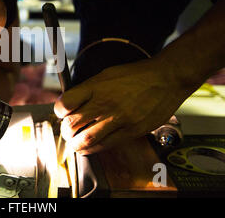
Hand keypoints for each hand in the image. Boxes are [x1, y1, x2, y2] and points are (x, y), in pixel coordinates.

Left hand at [54, 58, 194, 154]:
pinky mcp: (131, 131)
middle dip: (65, 131)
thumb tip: (71, 103)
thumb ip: (88, 90)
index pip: (65, 104)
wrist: (166, 79)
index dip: (59, 111)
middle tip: (68, 131)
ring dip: (76, 144)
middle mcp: (104, 103)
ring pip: (86, 140)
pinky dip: (93, 149)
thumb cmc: (136, 75)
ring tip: (76, 142)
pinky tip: (90, 146)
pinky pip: (105, 145)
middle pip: (72, 124)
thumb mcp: (106, 75)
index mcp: (95, 87)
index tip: (61, 113)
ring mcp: (118, 119)